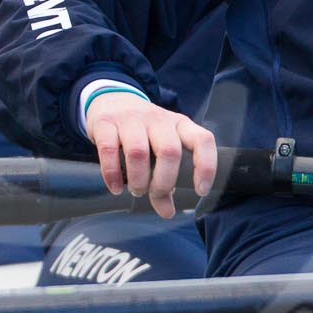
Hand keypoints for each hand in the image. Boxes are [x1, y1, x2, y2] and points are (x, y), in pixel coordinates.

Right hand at [83, 94, 216, 219]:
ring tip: (136, 190)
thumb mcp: (160, 149)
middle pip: (169, 151)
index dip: (205, 166)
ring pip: (138, 151)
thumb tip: (167, 212)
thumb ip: (166, 181)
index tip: (200, 191)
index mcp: (179, 124)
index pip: (203, 140)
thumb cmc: (142, 131)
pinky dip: (112, 174)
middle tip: (155, 194)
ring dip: (138, 180)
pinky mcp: (106, 122)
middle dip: (163, 182)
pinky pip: (109, 151)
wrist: (110, 99)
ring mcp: (131, 118)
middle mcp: (158, 118)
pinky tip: (115, 187)